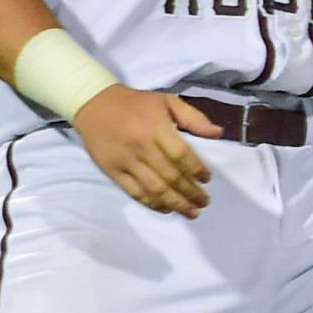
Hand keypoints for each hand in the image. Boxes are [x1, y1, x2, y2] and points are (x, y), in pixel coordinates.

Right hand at [74, 86, 215, 215]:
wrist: (94, 104)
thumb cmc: (135, 103)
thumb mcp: (167, 101)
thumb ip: (194, 117)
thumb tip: (218, 133)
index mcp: (156, 127)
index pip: (181, 155)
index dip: (197, 170)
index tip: (207, 179)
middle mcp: (142, 146)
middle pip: (171, 176)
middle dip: (191, 193)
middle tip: (204, 202)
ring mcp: (126, 161)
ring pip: (154, 188)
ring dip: (175, 203)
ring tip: (191, 212)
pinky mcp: (112, 171)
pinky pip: (135, 192)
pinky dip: (152, 203)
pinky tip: (166, 208)